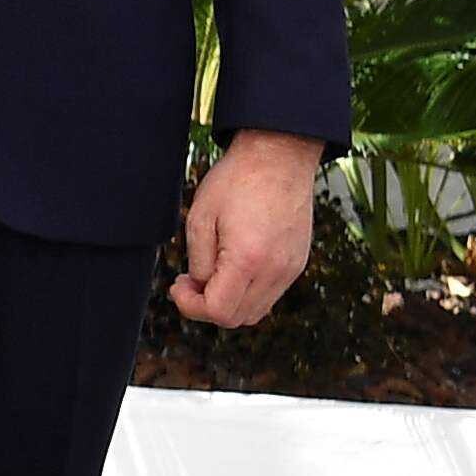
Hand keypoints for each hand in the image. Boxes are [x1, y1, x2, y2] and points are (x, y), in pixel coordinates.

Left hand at [168, 133, 324, 329]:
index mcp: (249, 259)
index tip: (178, 284)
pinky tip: (232, 267)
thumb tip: (201, 288)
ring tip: (210, 273)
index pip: (219, 312)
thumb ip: (199, 263)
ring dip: (228, 302)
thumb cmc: (236, 181)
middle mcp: (276, 270)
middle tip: (189, 281)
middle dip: (207, 307)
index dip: (191, 306)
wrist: (279, 157)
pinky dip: (247, 292)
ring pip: (256, 311)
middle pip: (238, 318)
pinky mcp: (298, 262)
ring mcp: (291, 268)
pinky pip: (270, 294)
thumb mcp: (200, 219)